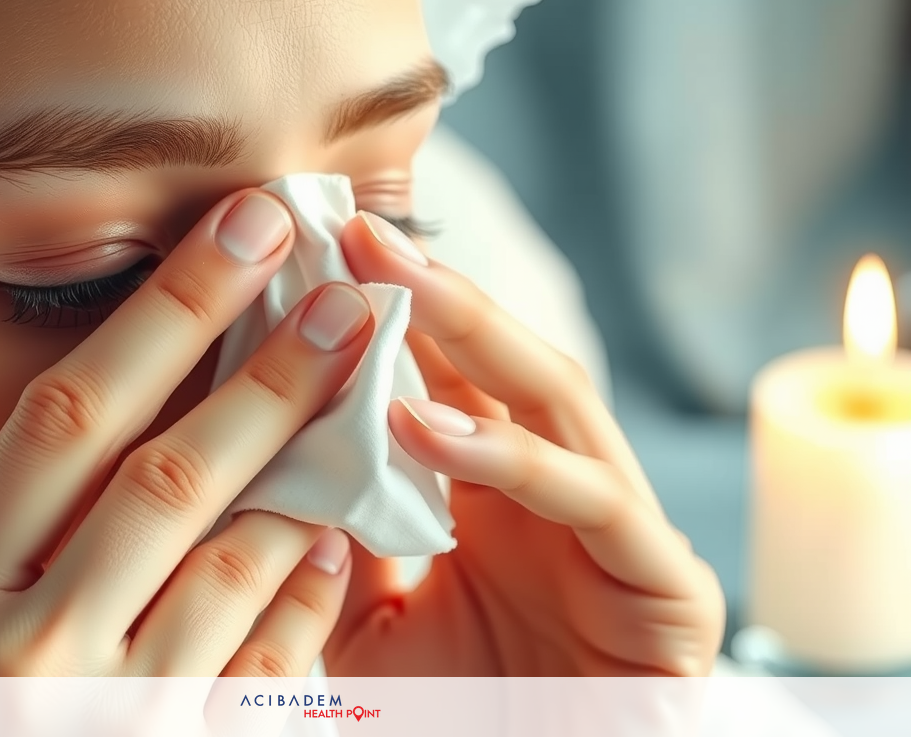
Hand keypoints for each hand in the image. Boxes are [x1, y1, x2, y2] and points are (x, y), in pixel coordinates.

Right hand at [0, 190, 372, 676]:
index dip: (163, 315)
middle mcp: (12, 650)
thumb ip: (32, 534)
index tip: (239, 234)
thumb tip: (142, 398)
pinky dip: (307, 589)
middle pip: (162, 473)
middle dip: (263, 372)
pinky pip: (265, 665)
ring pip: (229, 560)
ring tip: (365, 387)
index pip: (65, 417)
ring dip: (307, 467)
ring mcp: (101, 714)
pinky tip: (339, 535)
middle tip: (342, 294)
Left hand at [326, 212, 725, 675]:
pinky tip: (425, 428)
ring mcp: (614, 527)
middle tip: (352, 230)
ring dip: (472, 339)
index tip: (309, 258)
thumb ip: (325, 541)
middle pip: (496, 366)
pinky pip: (591, 502)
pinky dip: (510, 460)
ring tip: (390, 285)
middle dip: (429, 292)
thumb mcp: (363, 619)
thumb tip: (254, 457)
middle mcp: (555, 490)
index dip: (382, 316)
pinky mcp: (665, 584)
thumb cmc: (456, 709)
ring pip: (554, 404)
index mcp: (491, 491)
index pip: (439, 379)